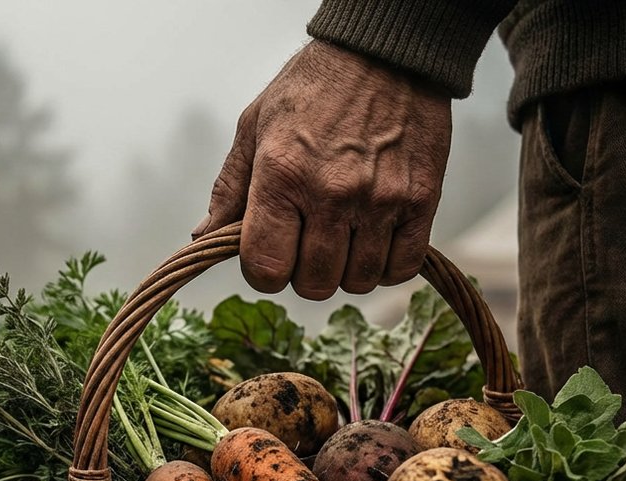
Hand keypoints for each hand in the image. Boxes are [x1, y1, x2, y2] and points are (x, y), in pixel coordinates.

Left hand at [194, 41, 452, 299]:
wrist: (386, 52)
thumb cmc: (314, 88)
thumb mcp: (254, 126)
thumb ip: (230, 188)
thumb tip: (204, 236)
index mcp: (282, 175)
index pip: (266, 267)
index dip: (263, 271)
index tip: (269, 254)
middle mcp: (331, 193)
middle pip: (312, 283)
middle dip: (303, 273)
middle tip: (306, 244)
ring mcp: (379, 200)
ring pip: (357, 281)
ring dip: (345, 270)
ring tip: (341, 238)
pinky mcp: (421, 200)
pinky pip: (401, 267)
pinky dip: (385, 266)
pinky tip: (374, 242)